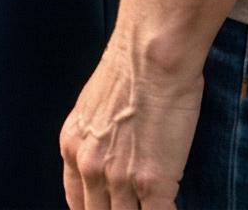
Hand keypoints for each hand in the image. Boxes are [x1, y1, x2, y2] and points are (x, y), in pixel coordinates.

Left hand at [60, 37, 202, 209]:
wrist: (151, 54)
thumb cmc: (131, 70)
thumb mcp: (94, 108)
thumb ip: (96, 141)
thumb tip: (111, 162)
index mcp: (72, 147)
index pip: (76, 204)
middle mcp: (90, 167)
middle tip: (136, 206)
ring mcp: (120, 178)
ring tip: (155, 206)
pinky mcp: (153, 183)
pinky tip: (175, 206)